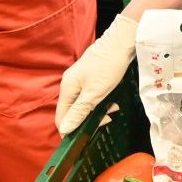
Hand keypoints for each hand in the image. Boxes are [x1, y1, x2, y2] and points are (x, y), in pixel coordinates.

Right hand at [56, 14, 137, 134]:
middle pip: (72, 110)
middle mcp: (70, 84)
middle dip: (86, 120)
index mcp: (67, 88)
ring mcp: (79, 80)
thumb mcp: (94, 93)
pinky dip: (99, 101)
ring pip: (82, 103)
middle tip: (105, 122)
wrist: (121, 42)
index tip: (81, 139)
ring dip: (95, 111)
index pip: (61, 116)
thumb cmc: (108, 66)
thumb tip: (64, 129)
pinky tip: (112, 103)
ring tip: (112, 111)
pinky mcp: (89, 77)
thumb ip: (79, 112)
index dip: (69, 129)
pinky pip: (90, 95)